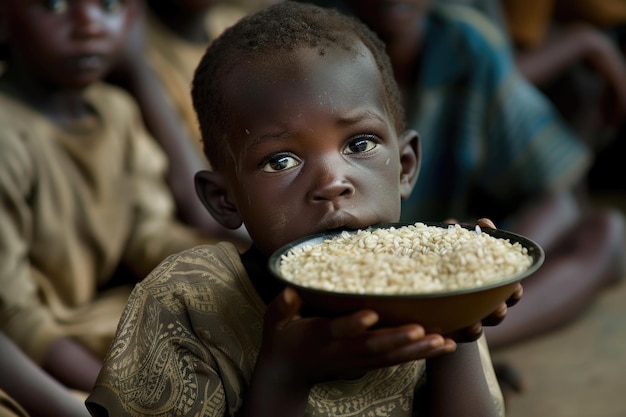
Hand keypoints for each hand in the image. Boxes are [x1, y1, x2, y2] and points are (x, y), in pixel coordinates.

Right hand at [258, 288, 455, 387]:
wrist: (288, 373)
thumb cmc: (282, 339)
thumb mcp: (275, 321)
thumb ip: (282, 307)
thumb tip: (289, 290)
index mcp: (320, 336)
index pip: (337, 331)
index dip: (352, 325)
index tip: (370, 315)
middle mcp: (343, 350)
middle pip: (373, 347)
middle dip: (398, 340)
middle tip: (423, 331)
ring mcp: (357, 360)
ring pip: (390, 357)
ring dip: (417, 351)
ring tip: (443, 342)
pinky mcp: (368, 364)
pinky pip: (397, 361)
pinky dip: (420, 355)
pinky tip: (443, 347)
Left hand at [442, 218, 523, 341]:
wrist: (415, 289)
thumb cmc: (440, 262)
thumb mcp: (451, 246)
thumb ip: (468, 234)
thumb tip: (484, 223)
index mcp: (486, 286)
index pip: (508, 291)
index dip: (514, 291)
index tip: (515, 286)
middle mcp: (478, 306)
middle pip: (497, 313)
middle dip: (500, 311)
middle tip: (498, 306)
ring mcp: (461, 319)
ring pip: (477, 330)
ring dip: (479, 327)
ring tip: (475, 325)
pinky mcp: (443, 330)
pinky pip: (450, 338)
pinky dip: (451, 336)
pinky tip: (449, 333)